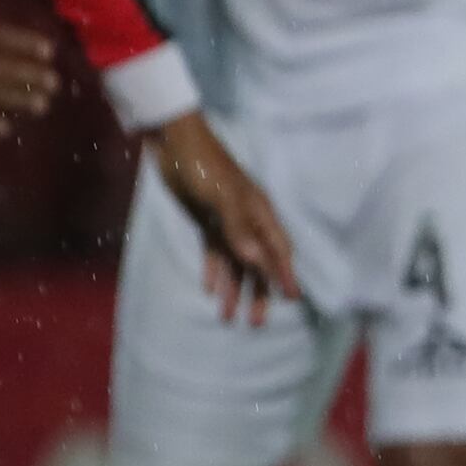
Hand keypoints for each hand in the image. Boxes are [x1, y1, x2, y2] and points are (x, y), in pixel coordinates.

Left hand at [152, 113, 296, 322]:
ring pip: (235, 262)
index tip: (291, 300)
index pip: (277, 250)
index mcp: (259, 213)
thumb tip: (257, 262)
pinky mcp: (205, 220)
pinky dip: (213, 270)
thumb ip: (240, 230)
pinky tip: (209, 289)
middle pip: (259, 262)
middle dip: (259, 292)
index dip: (284, 275)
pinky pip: (214, 252)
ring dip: (233, 289)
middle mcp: (248, 220)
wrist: (173, 142)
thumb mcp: (222, 198)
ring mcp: (226, 221)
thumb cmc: (203, 167)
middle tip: (258, 323)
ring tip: (228, 318)